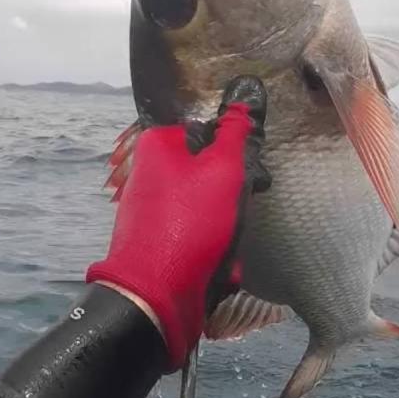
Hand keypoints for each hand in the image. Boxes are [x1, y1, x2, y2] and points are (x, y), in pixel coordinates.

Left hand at [85, 75, 269, 370]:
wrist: (155, 296)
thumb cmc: (189, 223)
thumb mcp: (223, 170)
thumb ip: (236, 133)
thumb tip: (242, 101)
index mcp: (157, 145)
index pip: (203, 125)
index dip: (230, 140)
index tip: (248, 159)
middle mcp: (150, 173)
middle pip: (208, 168)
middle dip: (233, 190)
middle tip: (246, 200)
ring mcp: (154, 211)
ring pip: (208, 205)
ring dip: (228, 224)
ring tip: (231, 240)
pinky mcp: (160, 243)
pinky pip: (199, 236)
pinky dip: (215, 248)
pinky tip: (221, 265)